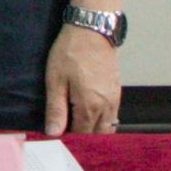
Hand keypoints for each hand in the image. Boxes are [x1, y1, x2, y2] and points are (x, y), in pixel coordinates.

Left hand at [44, 21, 122, 136]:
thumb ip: (56, 109)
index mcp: (90, 106)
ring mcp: (114, 98)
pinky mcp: (117, 89)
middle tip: (69, 136)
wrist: (92, 29)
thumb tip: (53, 133)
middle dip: (85, 139)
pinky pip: (113, 114)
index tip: (59, 139)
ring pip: (108, 126)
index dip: (70, 141)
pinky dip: (104, 120)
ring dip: (96, 131)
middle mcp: (106, 106)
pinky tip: (91, 115)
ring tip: (79, 127)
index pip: (82, 135)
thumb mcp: (56, 80)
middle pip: (98, 135)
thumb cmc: (71, 52)